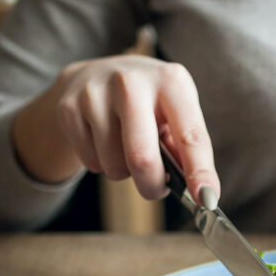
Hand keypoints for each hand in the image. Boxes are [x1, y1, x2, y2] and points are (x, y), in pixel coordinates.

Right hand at [13, 55, 218, 200]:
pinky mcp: (68, 107)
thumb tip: (200, 191)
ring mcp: (95, 93)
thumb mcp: (175, 112)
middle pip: (142, 157)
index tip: (207, 200)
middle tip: (155, 188)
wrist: (97, 74)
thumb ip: (187, 148)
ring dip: (124, 173)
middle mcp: (132, 81)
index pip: (191, 135)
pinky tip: (104, 141)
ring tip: (126, 150)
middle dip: (152, 185)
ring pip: (114, 166)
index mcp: (171, 81)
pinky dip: (101, 164)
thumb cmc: (149, 102)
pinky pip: (90, 163)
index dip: (200, 172)